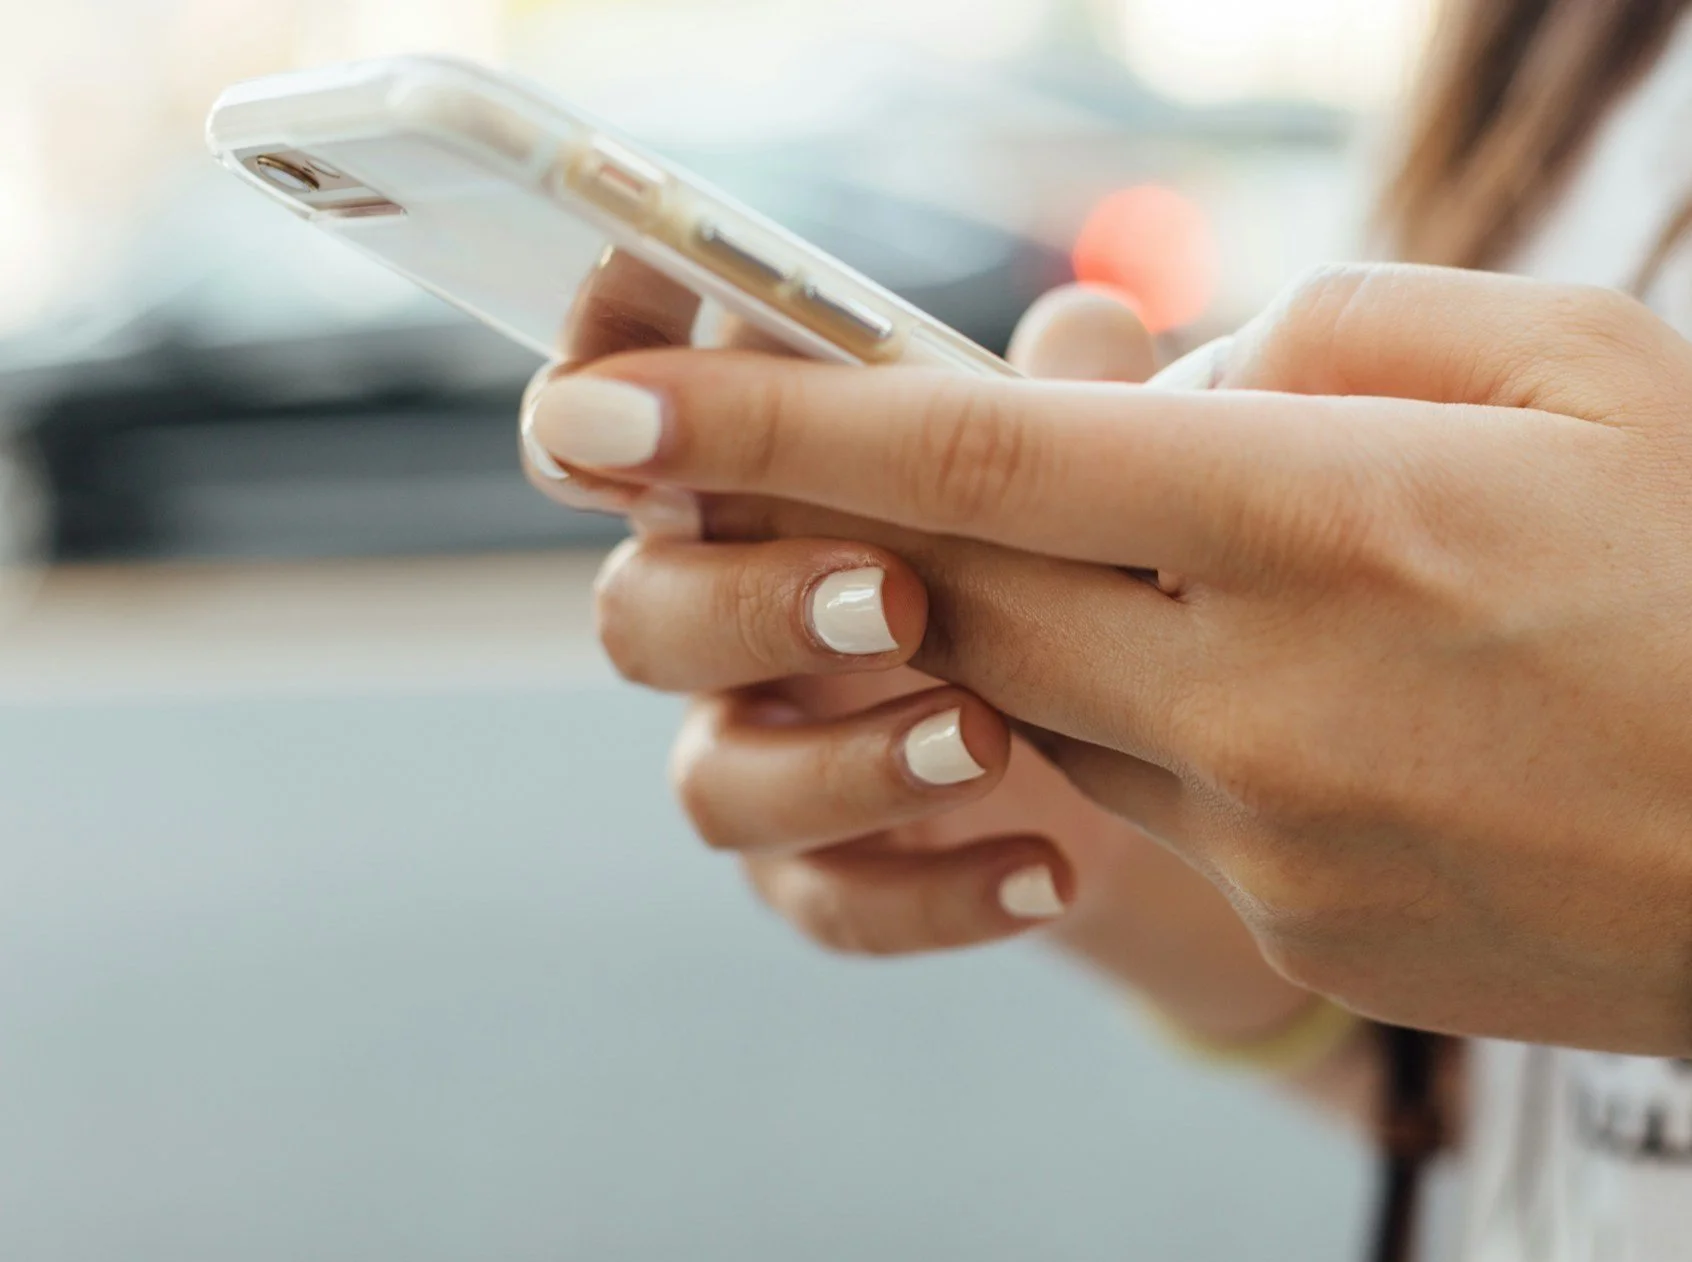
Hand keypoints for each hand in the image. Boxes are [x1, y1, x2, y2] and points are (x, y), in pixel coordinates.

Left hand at [524, 264, 1691, 1055]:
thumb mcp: (1575, 371)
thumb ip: (1332, 338)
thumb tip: (1163, 389)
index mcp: (1335, 521)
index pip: (966, 460)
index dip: (757, 427)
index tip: (599, 407)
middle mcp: (1268, 699)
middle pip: (956, 594)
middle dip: (862, 525)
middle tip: (825, 466)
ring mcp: (1273, 840)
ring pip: (1037, 704)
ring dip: (1034, 616)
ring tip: (1164, 555)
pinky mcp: (1300, 925)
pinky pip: (1149, 799)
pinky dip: (1153, 716)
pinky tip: (1277, 680)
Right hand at [526, 257, 1317, 1043]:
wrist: (1140, 751)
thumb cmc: (1072, 555)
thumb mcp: (1084, 466)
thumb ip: (1069, 392)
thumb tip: (1088, 328)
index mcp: (754, 486)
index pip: (623, 428)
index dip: (599, 382)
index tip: (628, 378)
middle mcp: (727, 617)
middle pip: (639, 614)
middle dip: (749, 604)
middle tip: (896, 596)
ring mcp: (765, 753)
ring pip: (712, 782)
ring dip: (838, 765)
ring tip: (988, 741)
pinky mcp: (820, 869)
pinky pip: (825, 901)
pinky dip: (930, 895)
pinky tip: (1048, 869)